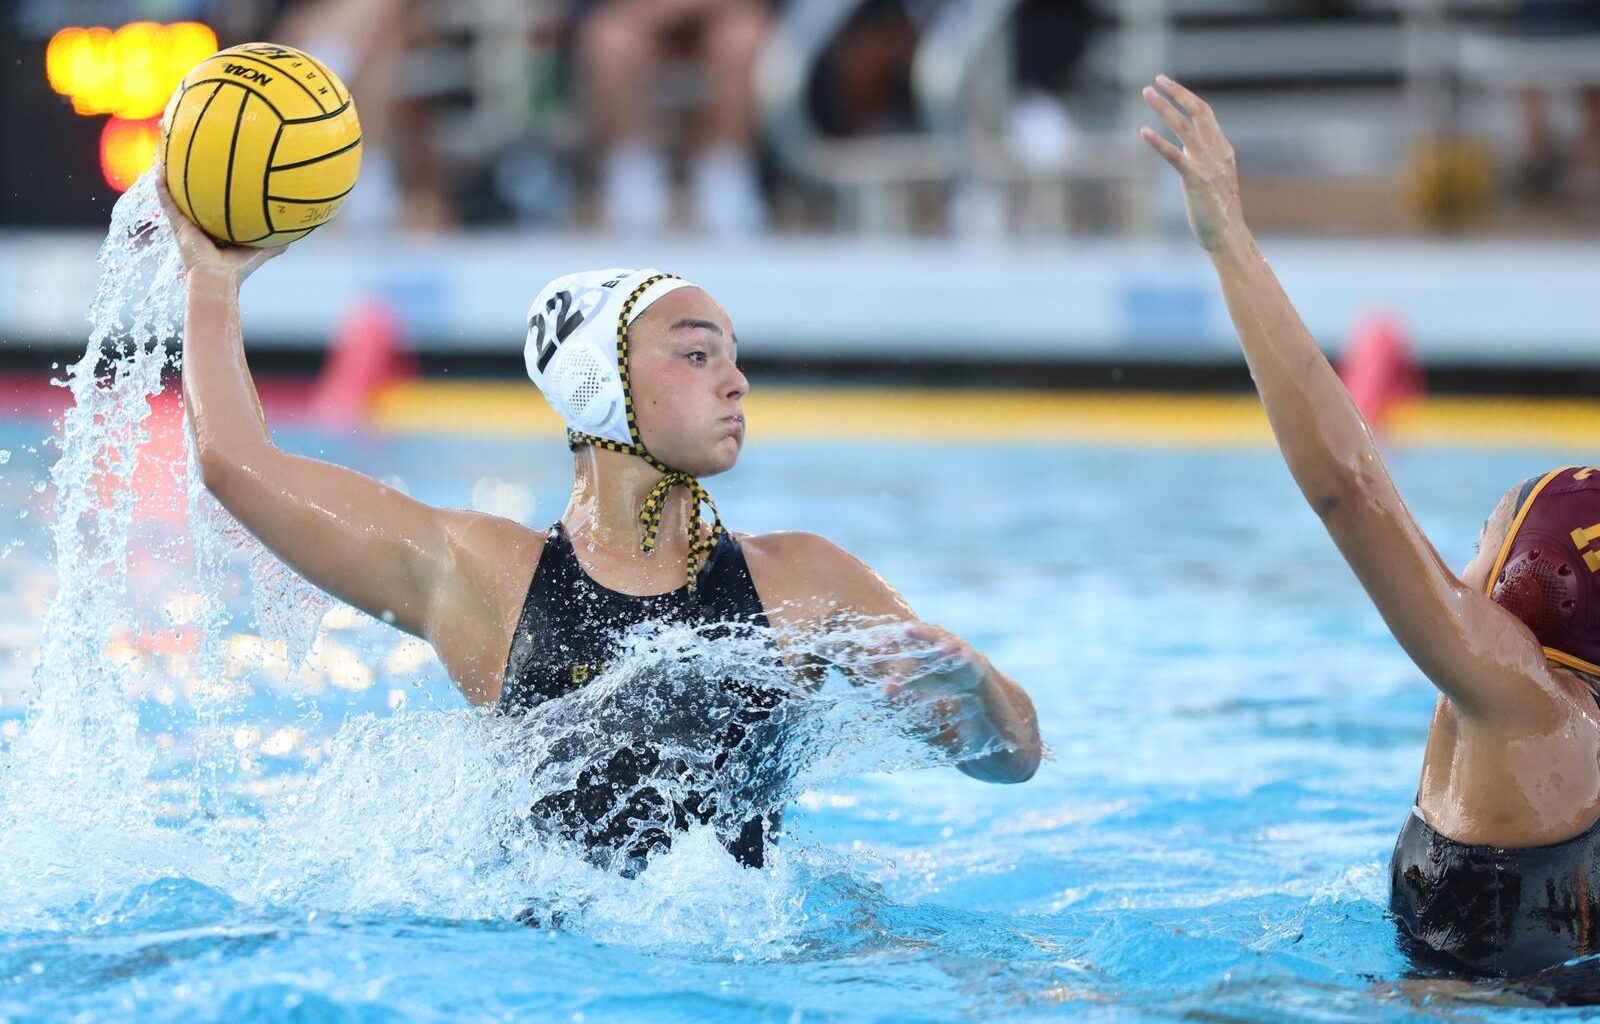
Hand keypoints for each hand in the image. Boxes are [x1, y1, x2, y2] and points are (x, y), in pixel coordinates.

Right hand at [155, 171, 286, 284]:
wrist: (218, 279)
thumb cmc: (240, 268)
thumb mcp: (262, 250)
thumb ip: (277, 242)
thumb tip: (299, 232)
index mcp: (218, 232)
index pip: (217, 210)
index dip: (218, 196)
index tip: (221, 178)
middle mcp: (201, 227)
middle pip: (196, 201)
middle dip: (193, 183)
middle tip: (193, 160)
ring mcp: (187, 226)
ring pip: (177, 198)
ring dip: (173, 180)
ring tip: (169, 159)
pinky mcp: (177, 227)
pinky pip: (167, 204)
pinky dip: (162, 189)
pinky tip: (159, 170)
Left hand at [881, 622, 986, 700]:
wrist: (970, 675)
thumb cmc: (937, 672)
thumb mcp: (917, 677)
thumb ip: (901, 681)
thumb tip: (885, 692)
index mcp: (921, 639)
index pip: (905, 636)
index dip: (892, 637)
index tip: (877, 641)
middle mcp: (938, 638)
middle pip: (927, 633)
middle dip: (919, 632)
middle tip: (907, 629)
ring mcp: (956, 646)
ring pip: (950, 643)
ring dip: (945, 646)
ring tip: (940, 648)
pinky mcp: (971, 658)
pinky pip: (968, 657)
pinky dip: (965, 656)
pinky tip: (963, 656)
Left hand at [1140, 75, 1246, 251]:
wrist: (1229, 236)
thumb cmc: (1218, 211)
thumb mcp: (1213, 178)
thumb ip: (1201, 158)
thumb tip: (1183, 145)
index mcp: (1222, 150)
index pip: (1205, 114)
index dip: (1186, 97)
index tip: (1168, 85)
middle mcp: (1217, 152)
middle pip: (1198, 111)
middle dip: (1177, 93)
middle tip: (1157, 79)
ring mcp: (1207, 165)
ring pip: (1184, 127)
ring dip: (1164, 107)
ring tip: (1146, 93)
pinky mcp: (1195, 180)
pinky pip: (1174, 156)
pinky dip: (1158, 142)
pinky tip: (1143, 131)